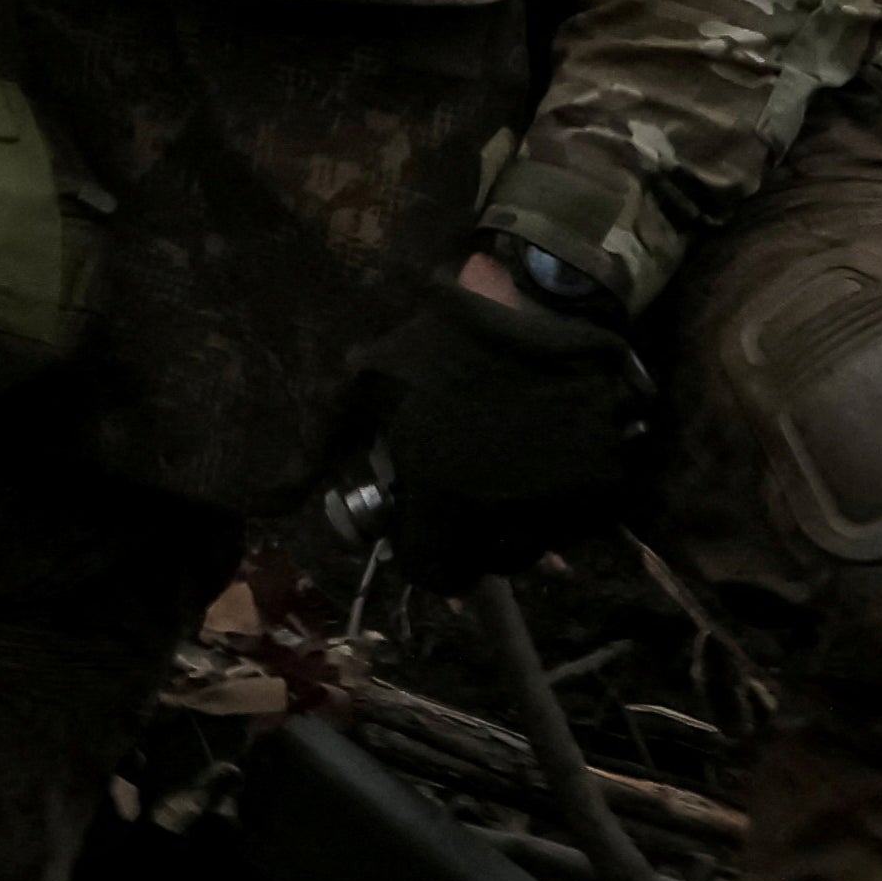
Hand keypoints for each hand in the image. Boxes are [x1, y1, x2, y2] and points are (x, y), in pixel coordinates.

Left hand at [356, 269, 650, 583]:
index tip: (420, 531)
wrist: (541, 309)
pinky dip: (560, 510)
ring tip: (502, 483)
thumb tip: (274, 494)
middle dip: (469, 544)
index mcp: (443, 500)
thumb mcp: (367, 384)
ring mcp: (561, 509)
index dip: (421, 555)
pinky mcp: (607, 491)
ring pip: (534, 547)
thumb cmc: (445, 345)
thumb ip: (326, 442)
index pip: (432, 571)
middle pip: (486, 564)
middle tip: (461, 504)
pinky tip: (544, 471)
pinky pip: (578, 522)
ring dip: (514, 530)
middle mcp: (504, 520)